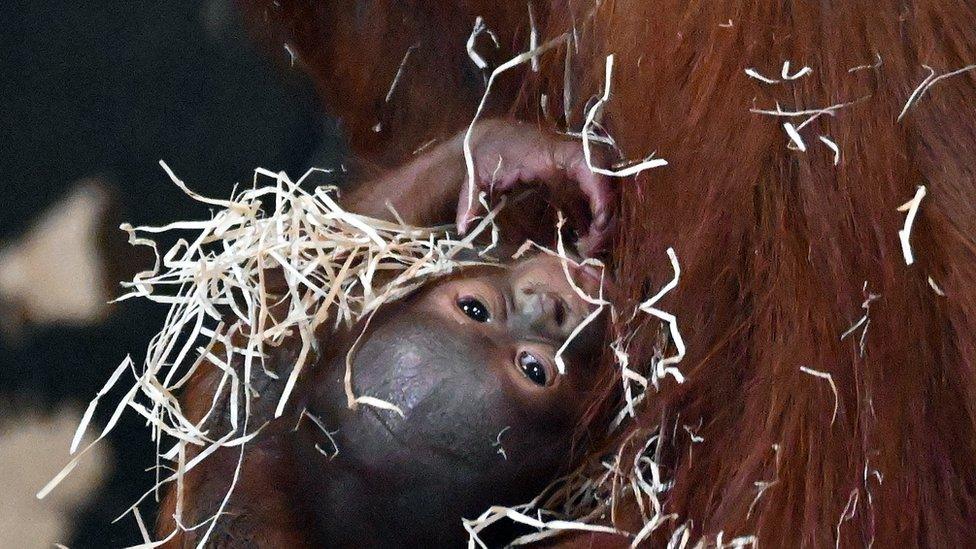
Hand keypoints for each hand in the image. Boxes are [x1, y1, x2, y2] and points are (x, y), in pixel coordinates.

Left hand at [454, 119, 613, 254]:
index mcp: (551, 152)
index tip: (598, 220)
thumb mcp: (476, 172)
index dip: (601, 191)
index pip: (590, 164)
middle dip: (608, 216)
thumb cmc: (487, 151)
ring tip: (589, 251)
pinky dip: (592, 221)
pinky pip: (592, 201)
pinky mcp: (572, 182)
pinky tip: (584, 244)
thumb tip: (464, 225)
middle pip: (607, 182)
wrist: (493, 136)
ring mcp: (574, 171)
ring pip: (605, 194)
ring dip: (602, 222)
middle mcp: (570, 159)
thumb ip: (470, 198)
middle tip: (594, 248)